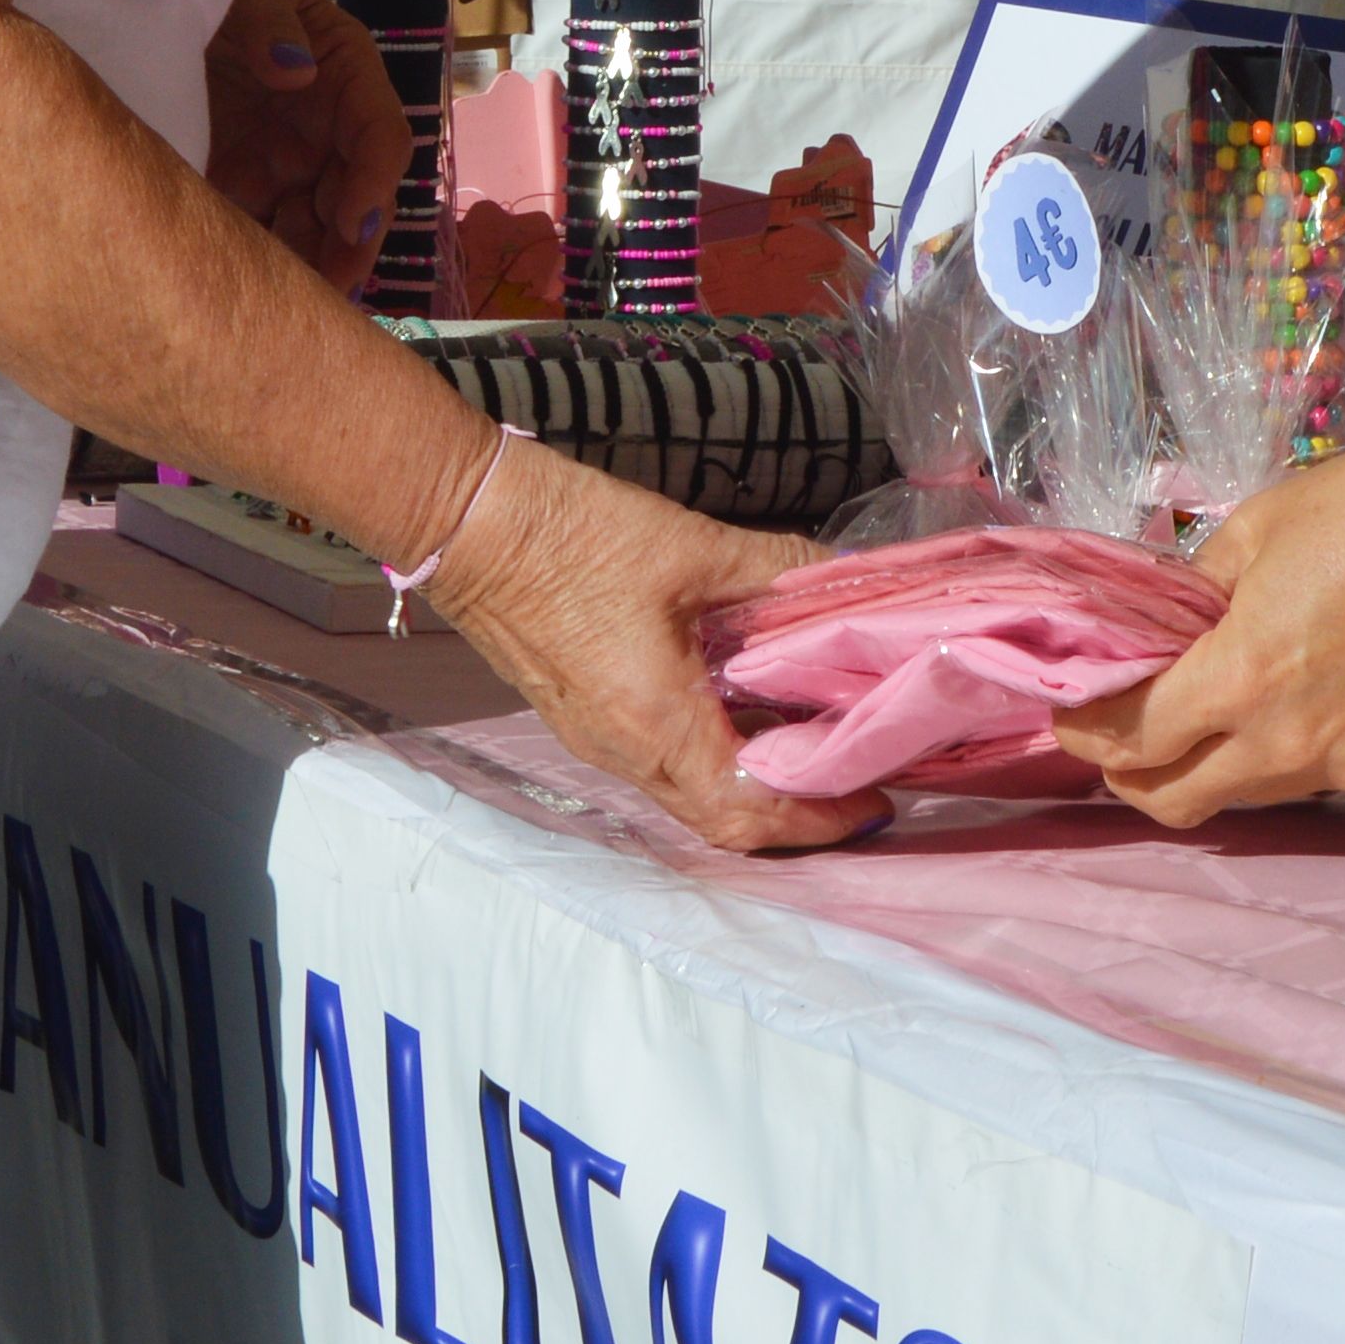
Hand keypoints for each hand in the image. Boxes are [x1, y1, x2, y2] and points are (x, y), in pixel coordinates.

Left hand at [203, 0, 408, 296]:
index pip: (380, 135)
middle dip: (348, 248)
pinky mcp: (238, 187)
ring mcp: (283, 163)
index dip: (374, 182)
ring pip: (313, 230)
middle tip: (329, 294)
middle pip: (354, 199)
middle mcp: (325, 129)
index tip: (352, 223)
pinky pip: (258, 236)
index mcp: (346, 74)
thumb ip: (269, 17)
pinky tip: (242, 304)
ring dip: (308, 271)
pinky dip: (257, 271)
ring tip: (286, 315)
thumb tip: (294, 70)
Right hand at [431, 444, 880, 855]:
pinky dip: (716, 757)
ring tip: (818, 747)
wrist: (470, 523)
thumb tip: (846, 577)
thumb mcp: (696, 547)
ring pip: (691, 795)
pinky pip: (663, 763)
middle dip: (795, 816)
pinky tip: (753, 712)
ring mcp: (598, 740)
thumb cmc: (576, 536)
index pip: (746, 812)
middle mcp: (624, 751)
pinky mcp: (584, 716)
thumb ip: (779, 570)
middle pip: (721, 820)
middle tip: (858, 780)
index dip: (817, 820)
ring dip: (755, 788)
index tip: (874, 800)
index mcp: (656, 724)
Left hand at [1054, 407, 1344, 821]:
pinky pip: (1308, 779)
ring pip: (1243, 796)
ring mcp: (1343, 764)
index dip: (1086, 733)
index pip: (1132, 741)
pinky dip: (1278, 755)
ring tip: (1203, 716)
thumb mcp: (1251, 533)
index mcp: (1240, 677)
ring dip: (1206, 767)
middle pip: (1174, 802)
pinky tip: (1291, 702)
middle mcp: (1286, 741)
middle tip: (1117, 737)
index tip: (1070, 716)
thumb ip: (1189, 594)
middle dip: (1130, 777)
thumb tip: (1154, 629)